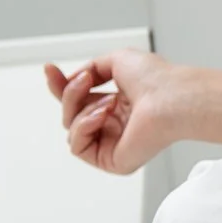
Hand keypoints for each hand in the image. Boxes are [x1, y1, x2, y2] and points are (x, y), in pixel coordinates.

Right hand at [41, 49, 190, 174]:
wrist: (172, 97)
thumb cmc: (156, 79)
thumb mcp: (116, 61)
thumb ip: (91, 68)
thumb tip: (75, 80)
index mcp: (119, 105)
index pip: (80, 100)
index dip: (61, 86)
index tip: (49, 69)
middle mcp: (116, 126)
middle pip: (70, 114)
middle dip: (69, 94)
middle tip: (84, 80)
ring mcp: (114, 144)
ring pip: (70, 128)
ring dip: (81, 108)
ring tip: (108, 100)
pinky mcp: (112, 161)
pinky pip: (78, 146)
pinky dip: (84, 126)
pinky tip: (103, 115)